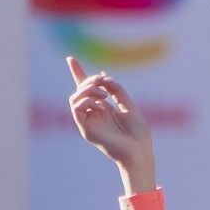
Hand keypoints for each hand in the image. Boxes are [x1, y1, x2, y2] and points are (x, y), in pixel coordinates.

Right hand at [66, 57, 154, 190]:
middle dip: (91, 79)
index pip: (87, 89)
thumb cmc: (138, 133)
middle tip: (105, 81)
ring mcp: (88, 122)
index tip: (70, 58)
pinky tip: (100, 105)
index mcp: (103, 108)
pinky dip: (86, 100)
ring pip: (75, 97)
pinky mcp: (86, 129)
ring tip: (104, 94)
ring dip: (88, 89)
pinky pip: (75, 108)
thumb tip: (103, 75)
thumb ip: (116, 89)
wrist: (139, 151)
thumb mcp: (128, 104)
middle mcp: (94, 114)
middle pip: (81, 89)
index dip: (78, 73)